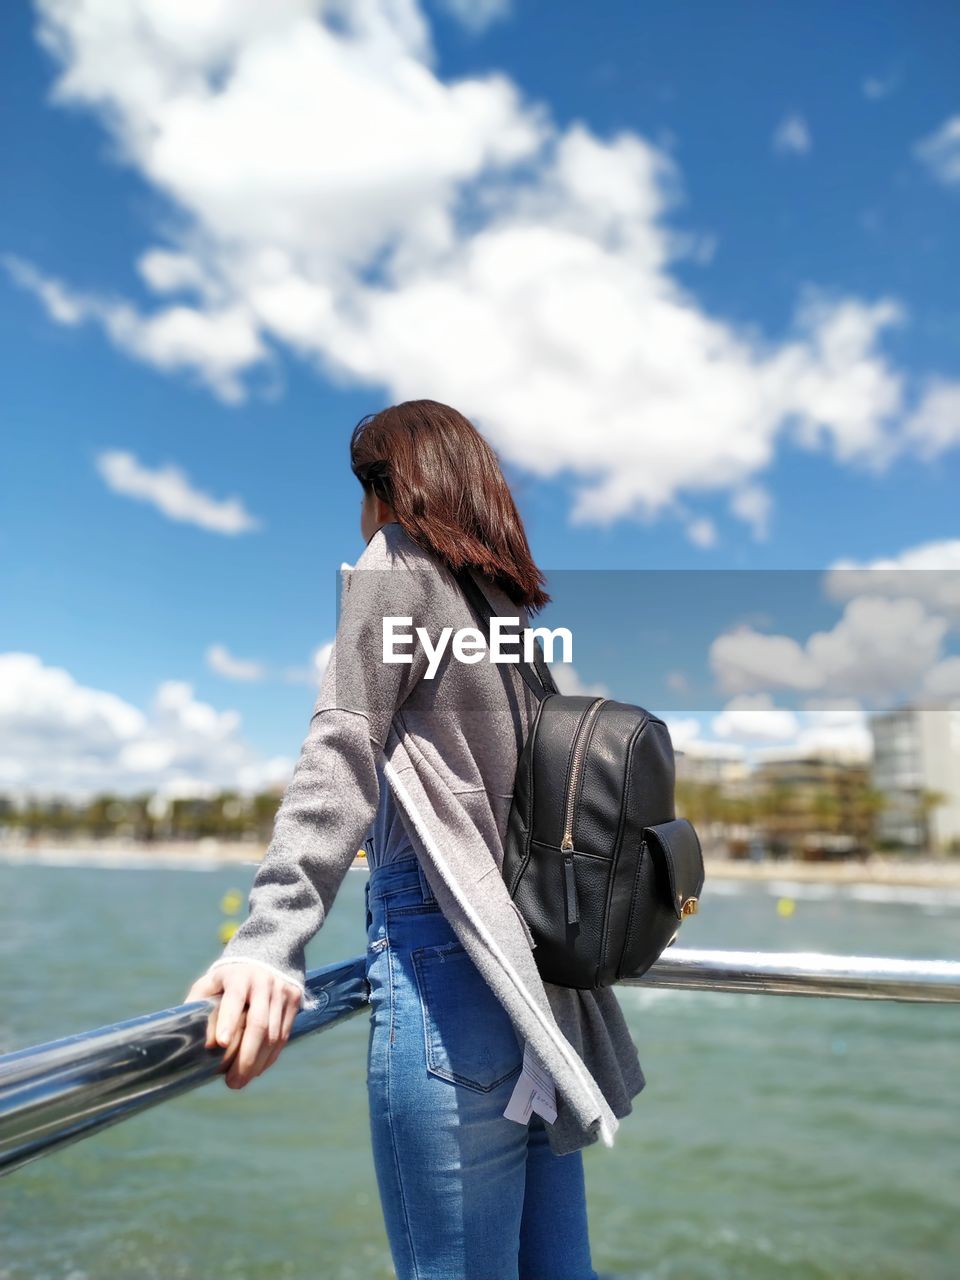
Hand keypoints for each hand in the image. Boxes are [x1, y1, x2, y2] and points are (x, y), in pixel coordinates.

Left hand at [183, 964, 301, 1087]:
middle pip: (258, 1024)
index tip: (219, 1044)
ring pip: (273, 1035)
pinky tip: (257, 1070)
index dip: (228, 1021)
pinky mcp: (294, 1000)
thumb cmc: (230, 976)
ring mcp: (281, 992)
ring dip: (257, 1063)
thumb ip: (198, 1003)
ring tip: (240, 1081)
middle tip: (231, 1082)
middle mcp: (263, 983)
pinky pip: (284, 1036)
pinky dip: (270, 1057)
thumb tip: (185, 1034)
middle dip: (245, 1057)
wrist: (269, 950)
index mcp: (239, 976)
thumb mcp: (211, 981)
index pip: (234, 999)